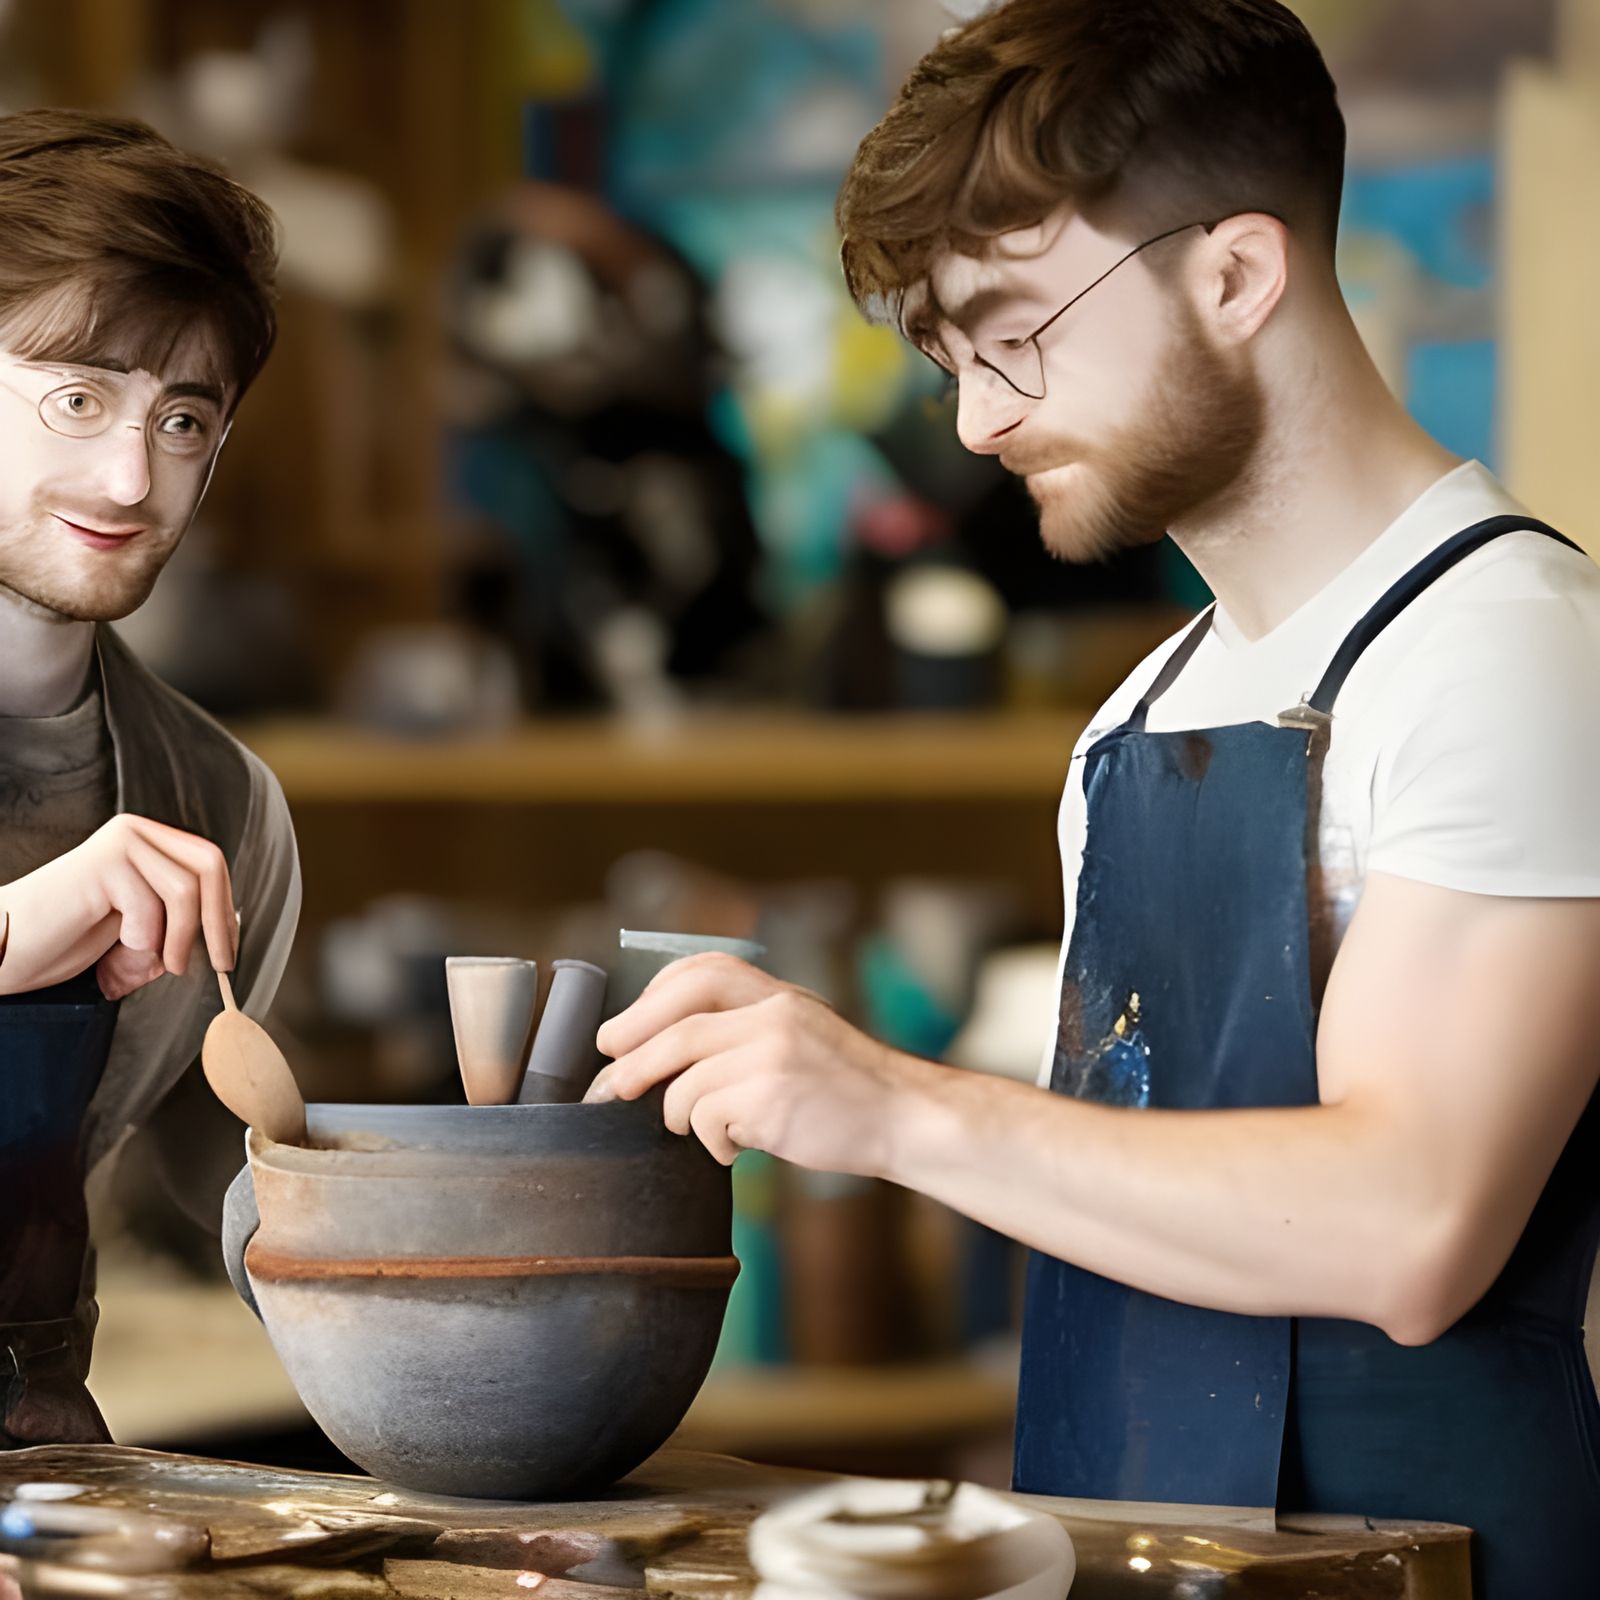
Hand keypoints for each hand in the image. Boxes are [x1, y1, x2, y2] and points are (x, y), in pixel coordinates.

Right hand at [0, 813, 236, 999]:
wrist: (6, 947)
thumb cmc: (69, 938)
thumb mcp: (138, 926)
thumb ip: (177, 919)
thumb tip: (229, 930)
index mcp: (148, 840)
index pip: (209, 862)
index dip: (225, 908)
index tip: (227, 950)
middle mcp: (136, 832)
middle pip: (207, 866)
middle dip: (218, 921)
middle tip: (218, 964)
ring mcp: (118, 843)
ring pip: (183, 891)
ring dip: (179, 938)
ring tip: (159, 964)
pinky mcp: (101, 863)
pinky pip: (149, 908)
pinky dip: (143, 939)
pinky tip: (117, 945)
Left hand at [584, 952, 929, 1171]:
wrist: (904, 1118)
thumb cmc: (844, 1086)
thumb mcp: (800, 1033)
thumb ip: (745, 1027)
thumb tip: (658, 1047)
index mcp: (778, 993)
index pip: (700, 973)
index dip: (651, 1001)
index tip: (622, 1032)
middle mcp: (774, 1014)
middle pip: (677, 1028)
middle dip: (632, 1059)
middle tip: (611, 1087)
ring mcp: (774, 1055)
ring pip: (684, 1083)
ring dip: (678, 1116)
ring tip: (704, 1131)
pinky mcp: (772, 1099)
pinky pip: (706, 1120)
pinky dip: (709, 1142)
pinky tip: (736, 1149)